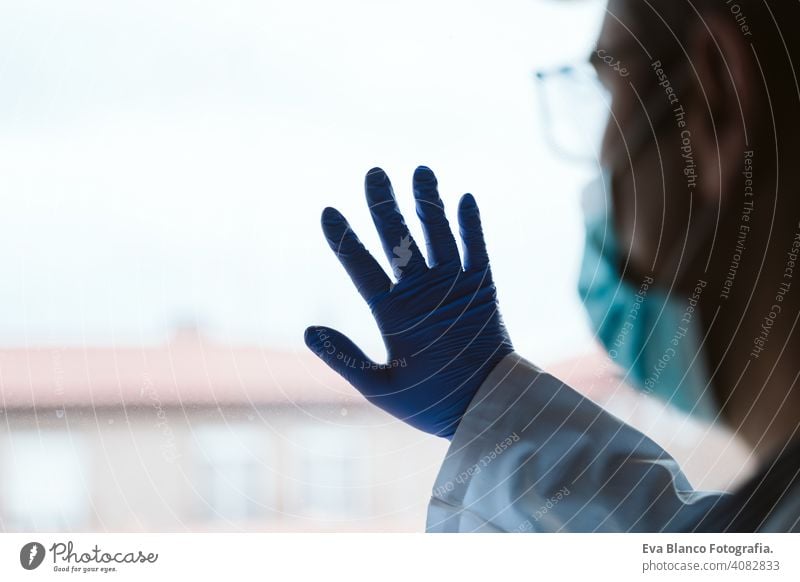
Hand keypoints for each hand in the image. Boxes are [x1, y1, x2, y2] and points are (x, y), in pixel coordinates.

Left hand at [304, 166, 512, 437]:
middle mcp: (418, 292)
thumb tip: (308, 330)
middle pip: (398, 238)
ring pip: (437, 235)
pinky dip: (471, 226)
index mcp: (390, 311)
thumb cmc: (430, 404)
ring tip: (420, 171)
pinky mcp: (482, 289)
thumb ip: (345, 358)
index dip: (345, 239)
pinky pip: (477, 250)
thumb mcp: (380, 386)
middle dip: (385, 205)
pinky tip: (463, 199)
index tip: (328, 212)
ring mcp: (451, 287)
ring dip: (429, 203)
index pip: (361, 265)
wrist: (481, 411)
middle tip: (374, 173)